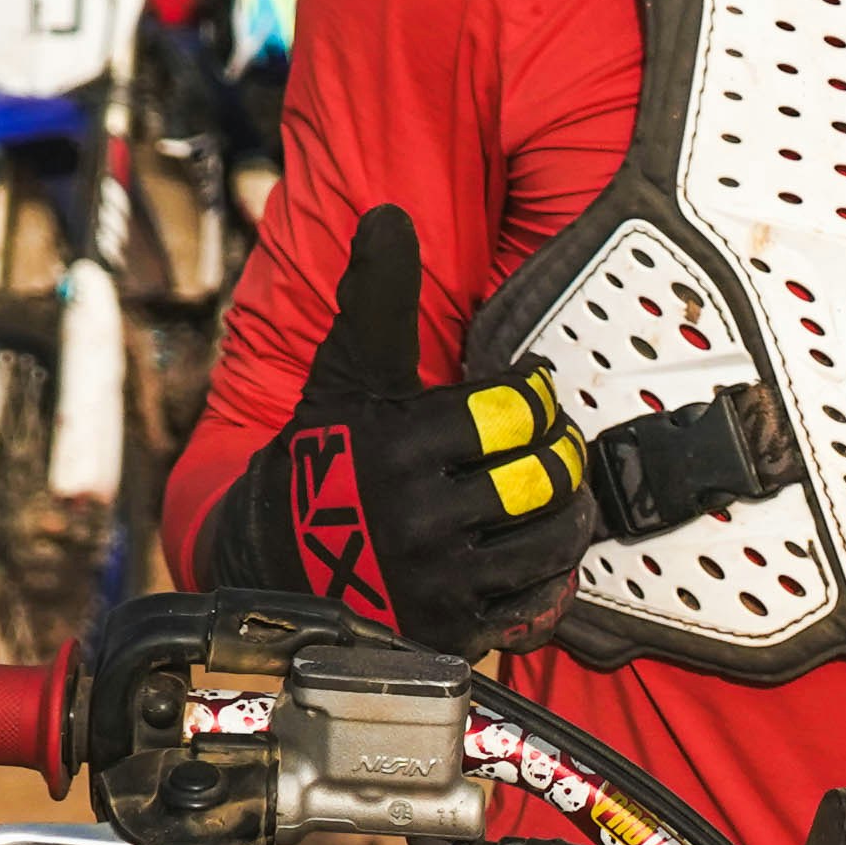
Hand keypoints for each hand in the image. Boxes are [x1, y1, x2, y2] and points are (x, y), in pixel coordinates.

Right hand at [193, 207, 597, 649]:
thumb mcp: (344, 376)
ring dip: (570, 508)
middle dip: (558, 452)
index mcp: (398, 446)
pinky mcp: (452, 630)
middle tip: (550, 444)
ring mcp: (437, 580)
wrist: (275, 568)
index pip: (514, 409)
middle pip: (543, 473)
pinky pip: (539, 597)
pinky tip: (541, 546)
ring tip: (557, 489)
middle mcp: (418, 517)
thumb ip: (376, 299)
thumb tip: (387, 215)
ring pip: (553, 535)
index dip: (534, 395)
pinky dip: (554, 570)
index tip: (525, 394)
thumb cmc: (323, 459)